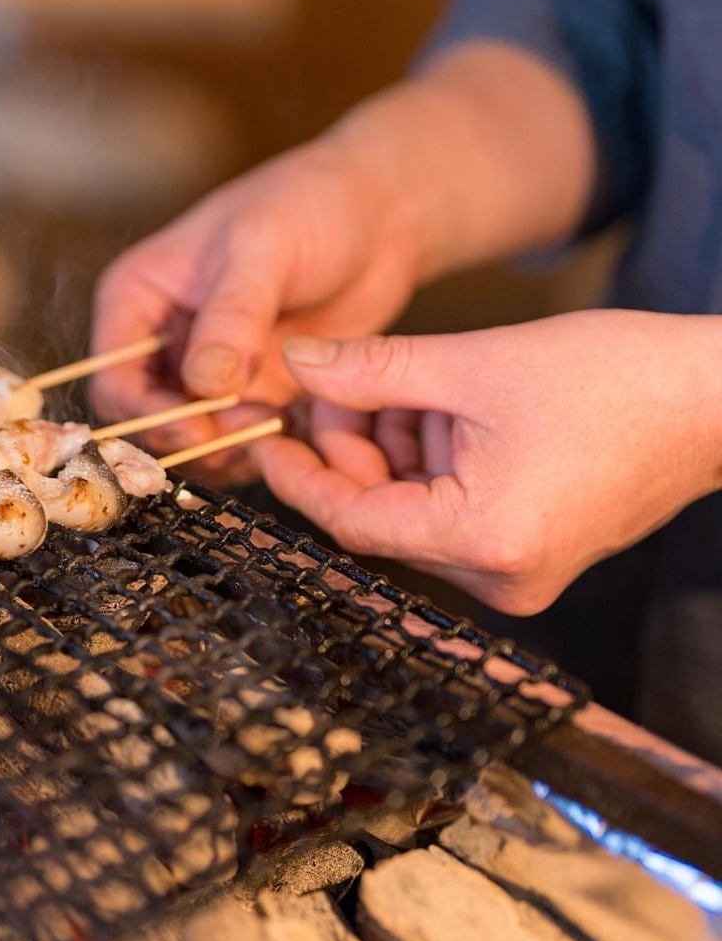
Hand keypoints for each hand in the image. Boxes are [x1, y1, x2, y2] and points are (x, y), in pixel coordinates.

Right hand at [89, 131, 422, 468]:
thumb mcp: (265, 248)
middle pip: (148, 420)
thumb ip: (233, 315)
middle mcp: (165, 342)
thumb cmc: (309, 205)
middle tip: (239, 437)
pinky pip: (242, 440)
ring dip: (227, 447)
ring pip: (195, 438)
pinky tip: (295, 426)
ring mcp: (210, 373)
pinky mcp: (255, 394)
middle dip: (189, 436)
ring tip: (273, 423)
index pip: (114, 377)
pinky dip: (261, 446)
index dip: (144, 413)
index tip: (196, 428)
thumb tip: (205, 383)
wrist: (378, 215)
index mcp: (139, 298)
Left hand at [251, 310, 721, 614]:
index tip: (265, 440)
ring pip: (412, 510)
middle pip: (381, 516)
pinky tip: (434, 409)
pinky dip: (429, 463)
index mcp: (485, 540)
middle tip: (330, 387)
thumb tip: (298, 364)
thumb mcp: (476, 363)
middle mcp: (501, 578)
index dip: (299, 477)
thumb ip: (375, 370)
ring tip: (395, 384)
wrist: (719, 396)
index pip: (353, 521)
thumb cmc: (616, 376)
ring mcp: (520, 573)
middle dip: (348, 449)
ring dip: (390, 448)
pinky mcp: (532, 552)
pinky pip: (451, 512)